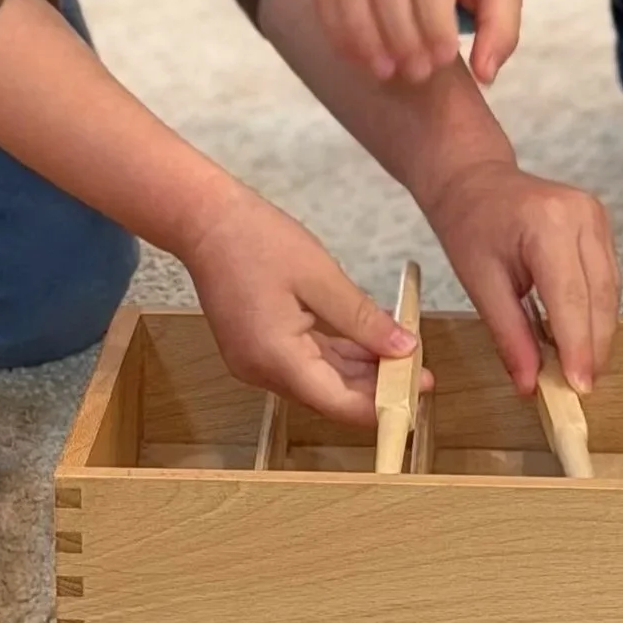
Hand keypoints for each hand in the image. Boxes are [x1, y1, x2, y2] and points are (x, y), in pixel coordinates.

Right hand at [179, 185, 419, 425]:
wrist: (203, 219)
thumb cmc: (258, 240)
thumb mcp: (320, 276)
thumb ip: (363, 319)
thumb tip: (405, 350)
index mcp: (277, 359)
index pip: (340, 404)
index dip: (384, 403)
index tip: (420, 388)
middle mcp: (263, 372)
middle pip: (330, 395)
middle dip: (376, 385)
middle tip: (419, 368)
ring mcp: (255, 361)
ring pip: (318, 378)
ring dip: (358, 369)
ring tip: (400, 352)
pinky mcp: (254, 347)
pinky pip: (302, 361)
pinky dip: (334, 354)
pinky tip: (365, 342)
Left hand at [423, 157, 617, 397]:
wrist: (473, 179)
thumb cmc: (469, 222)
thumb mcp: (479, 282)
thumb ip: (509, 334)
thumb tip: (530, 384)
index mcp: (546, 223)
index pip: (571, 297)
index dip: (578, 348)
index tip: (578, 388)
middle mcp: (581, 215)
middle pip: (600, 297)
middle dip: (593, 348)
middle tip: (579, 388)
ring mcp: (596, 216)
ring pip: (611, 292)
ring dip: (598, 333)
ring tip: (577, 367)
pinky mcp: (601, 223)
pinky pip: (608, 278)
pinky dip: (596, 311)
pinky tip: (579, 334)